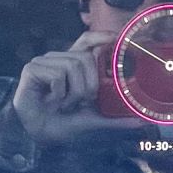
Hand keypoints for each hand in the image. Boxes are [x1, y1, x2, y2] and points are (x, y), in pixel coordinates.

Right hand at [12, 31, 142, 140]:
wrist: (37, 136)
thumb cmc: (61, 124)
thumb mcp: (93, 119)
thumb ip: (115, 118)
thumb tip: (140, 121)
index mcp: (72, 65)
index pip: (87, 41)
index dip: (100, 36)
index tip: (115, 38)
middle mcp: (58, 59)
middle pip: (85, 57)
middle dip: (89, 85)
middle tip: (80, 102)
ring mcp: (44, 62)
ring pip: (73, 65)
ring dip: (73, 92)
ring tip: (63, 104)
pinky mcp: (32, 68)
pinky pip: (57, 74)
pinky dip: (58, 93)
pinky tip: (50, 101)